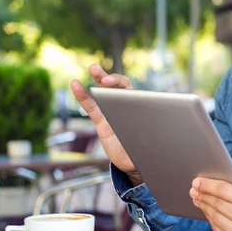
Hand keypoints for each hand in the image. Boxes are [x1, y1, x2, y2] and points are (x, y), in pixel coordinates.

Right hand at [70, 64, 140, 182]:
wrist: (135, 162)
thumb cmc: (145, 147)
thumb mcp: (149, 138)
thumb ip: (147, 129)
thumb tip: (156, 126)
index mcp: (137, 106)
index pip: (128, 88)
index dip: (120, 83)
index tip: (113, 85)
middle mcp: (124, 106)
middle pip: (116, 87)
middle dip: (110, 77)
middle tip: (100, 71)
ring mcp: (111, 112)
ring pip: (103, 93)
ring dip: (98, 78)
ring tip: (93, 68)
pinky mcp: (101, 121)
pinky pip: (91, 107)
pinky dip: (83, 96)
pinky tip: (75, 84)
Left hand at [189, 162, 231, 230]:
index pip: (225, 191)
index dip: (209, 185)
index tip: (199, 181)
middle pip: (217, 204)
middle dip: (203, 194)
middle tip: (194, 188)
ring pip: (215, 218)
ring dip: (204, 207)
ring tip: (198, 198)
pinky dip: (211, 221)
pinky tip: (208, 213)